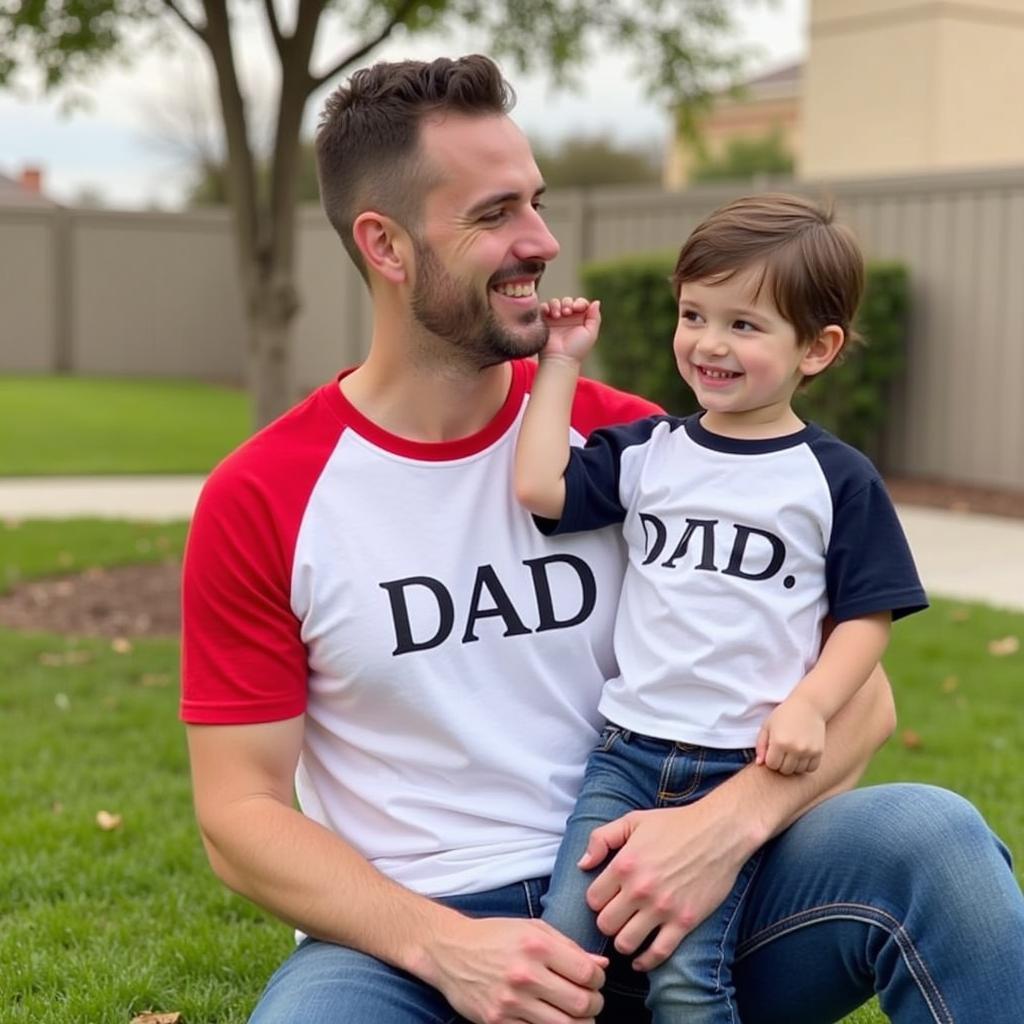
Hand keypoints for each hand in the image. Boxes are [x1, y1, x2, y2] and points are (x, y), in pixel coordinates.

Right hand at [430, 915, 606, 1023]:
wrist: (450, 951)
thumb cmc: (496, 936)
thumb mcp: (533, 929)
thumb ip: (569, 946)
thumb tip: (602, 966)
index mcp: (537, 946)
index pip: (587, 973)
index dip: (598, 981)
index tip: (593, 981)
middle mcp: (525, 974)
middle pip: (581, 1004)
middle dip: (593, 1005)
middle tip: (589, 1001)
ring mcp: (511, 1002)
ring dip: (578, 1023)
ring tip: (575, 1015)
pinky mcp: (497, 1023)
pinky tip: (550, 1020)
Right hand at [540, 296, 600, 363]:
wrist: (560, 359)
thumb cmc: (577, 349)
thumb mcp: (591, 333)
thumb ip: (595, 317)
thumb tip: (596, 302)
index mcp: (580, 319)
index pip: (580, 303)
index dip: (579, 302)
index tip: (576, 308)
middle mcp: (567, 318)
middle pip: (567, 300)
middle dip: (567, 303)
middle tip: (566, 313)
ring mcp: (555, 319)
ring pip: (555, 302)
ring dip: (556, 305)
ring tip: (557, 315)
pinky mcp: (544, 322)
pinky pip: (543, 308)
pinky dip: (546, 308)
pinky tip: (550, 315)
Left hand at [580, 798, 753, 971]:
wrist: (719, 832)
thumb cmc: (675, 824)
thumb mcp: (633, 820)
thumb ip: (601, 838)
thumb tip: (582, 864)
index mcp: (624, 864)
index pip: (592, 899)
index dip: (597, 900)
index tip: (606, 898)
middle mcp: (640, 889)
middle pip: (606, 924)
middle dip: (608, 922)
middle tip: (617, 916)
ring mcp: (662, 908)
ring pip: (625, 943)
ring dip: (623, 942)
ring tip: (628, 933)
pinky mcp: (684, 922)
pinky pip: (658, 953)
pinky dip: (646, 962)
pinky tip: (641, 959)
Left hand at [756, 696, 825, 774]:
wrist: (809, 705)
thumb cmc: (784, 715)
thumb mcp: (767, 726)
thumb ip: (761, 745)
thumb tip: (759, 763)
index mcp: (779, 742)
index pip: (772, 765)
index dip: (770, 760)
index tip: (772, 752)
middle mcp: (794, 748)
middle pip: (785, 770)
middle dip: (781, 764)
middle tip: (782, 752)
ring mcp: (808, 751)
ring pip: (797, 771)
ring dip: (793, 765)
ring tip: (792, 753)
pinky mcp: (819, 751)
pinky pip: (811, 768)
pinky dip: (805, 765)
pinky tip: (802, 755)